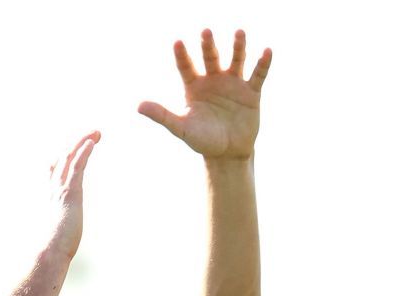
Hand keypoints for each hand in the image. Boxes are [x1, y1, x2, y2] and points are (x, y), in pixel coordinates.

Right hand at [48, 131, 100, 261]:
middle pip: (63, 158)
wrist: (51, 251)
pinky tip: (92, 142)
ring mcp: (61, 189)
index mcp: (54, 198)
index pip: (56, 171)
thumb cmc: (55, 248)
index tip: (73, 148)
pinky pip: (77, 165)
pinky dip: (84, 151)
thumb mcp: (61, 233)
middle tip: (92, 135)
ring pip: (70, 157)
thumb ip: (63, 227)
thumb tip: (63, 236)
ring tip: (96, 132)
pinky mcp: (70, 192)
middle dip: (76, 144)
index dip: (64, 157)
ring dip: (83, 142)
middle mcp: (55, 189)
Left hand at [138, 29, 272, 160]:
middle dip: (208, 45)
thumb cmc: (202, 140)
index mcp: (194, 87)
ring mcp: (233, 84)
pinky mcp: (251, 93)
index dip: (182, 55)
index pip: (186, 67)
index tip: (177, 42)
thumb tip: (138, 106)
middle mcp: (214, 80)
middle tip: (205, 32)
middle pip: (211, 58)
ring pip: (236, 61)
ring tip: (239, 33)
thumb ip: (162, 115)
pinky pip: (258, 75)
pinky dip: (262, 64)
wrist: (227, 154)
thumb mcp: (181, 128)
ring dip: (238, 47)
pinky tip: (266, 51)